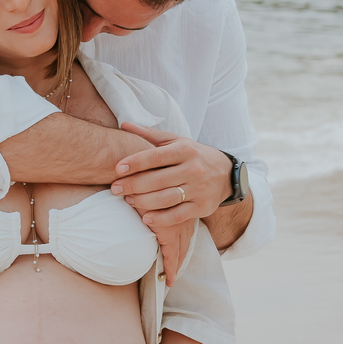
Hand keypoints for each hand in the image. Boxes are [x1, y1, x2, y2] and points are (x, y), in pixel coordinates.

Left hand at [110, 127, 230, 280]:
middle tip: (115, 188)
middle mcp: (194, 169)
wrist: (227, 174)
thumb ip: (150, 135)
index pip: (157, 156)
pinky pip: (178, 215)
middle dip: (133, 185)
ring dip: (144, 201)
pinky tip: (146, 218)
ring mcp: (199, 189)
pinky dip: (161, 218)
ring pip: (167, 198)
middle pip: (158, 179)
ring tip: (128, 200)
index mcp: (186, 150)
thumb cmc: (194, 156)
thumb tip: (124, 124)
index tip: (117, 168)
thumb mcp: (177, 141)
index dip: (135, 162)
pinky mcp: (203, 206)